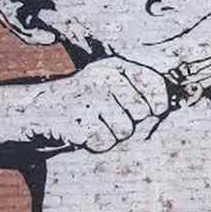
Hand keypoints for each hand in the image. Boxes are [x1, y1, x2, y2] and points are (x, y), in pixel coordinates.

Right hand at [20, 57, 170, 151]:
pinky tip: (81, 133)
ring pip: (124, 131)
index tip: (146, 110)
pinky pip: (104, 143)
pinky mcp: (75, 121)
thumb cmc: (85, 103)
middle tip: (105, 117)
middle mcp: (103, 77)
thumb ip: (142, 92)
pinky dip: (95, 145)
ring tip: (93, 124)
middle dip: (129, 122)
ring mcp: (88, 98)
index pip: (156, 86)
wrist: (36, 112)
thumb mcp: (111, 85)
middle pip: (142, 113)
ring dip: (111, 135)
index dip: (157, 105)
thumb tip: (174, 104)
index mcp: (116, 66)